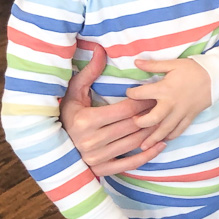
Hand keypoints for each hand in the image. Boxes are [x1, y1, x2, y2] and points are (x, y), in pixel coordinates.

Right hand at [60, 42, 165, 174]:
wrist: (53, 148)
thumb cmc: (66, 116)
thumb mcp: (74, 93)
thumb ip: (89, 72)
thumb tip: (99, 49)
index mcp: (87, 121)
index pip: (125, 110)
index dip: (142, 101)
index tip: (154, 95)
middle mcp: (92, 141)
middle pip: (133, 126)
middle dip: (151, 115)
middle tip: (165, 106)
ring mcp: (97, 158)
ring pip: (134, 142)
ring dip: (152, 132)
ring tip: (165, 121)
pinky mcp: (102, 170)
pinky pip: (131, 163)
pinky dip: (148, 155)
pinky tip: (161, 145)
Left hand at [129, 58, 211, 147]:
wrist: (215, 77)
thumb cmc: (193, 69)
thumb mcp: (172, 63)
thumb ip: (153, 65)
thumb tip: (136, 62)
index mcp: (164, 89)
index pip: (141, 94)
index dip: (131, 94)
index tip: (129, 93)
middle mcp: (171, 104)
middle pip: (152, 119)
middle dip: (141, 123)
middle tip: (134, 122)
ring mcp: (181, 113)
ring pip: (165, 129)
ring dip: (153, 138)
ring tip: (144, 145)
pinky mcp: (190, 117)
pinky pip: (179, 130)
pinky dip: (171, 137)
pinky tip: (164, 140)